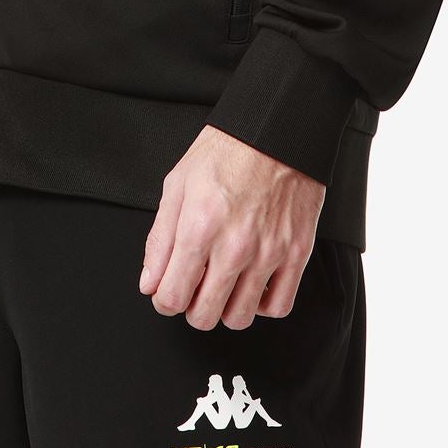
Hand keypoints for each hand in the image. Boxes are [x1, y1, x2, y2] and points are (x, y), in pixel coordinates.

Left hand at [139, 124, 323, 328]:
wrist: (275, 130)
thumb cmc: (227, 151)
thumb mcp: (178, 184)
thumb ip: (159, 239)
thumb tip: (150, 282)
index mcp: (199, 227)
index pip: (172, 297)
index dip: (163, 299)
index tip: (167, 292)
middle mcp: (234, 246)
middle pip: (204, 316)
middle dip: (191, 307)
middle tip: (195, 288)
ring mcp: (268, 253)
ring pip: (239, 318)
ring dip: (225, 308)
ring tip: (223, 285)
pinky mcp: (296, 253)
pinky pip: (278, 306)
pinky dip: (262, 305)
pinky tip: (253, 285)